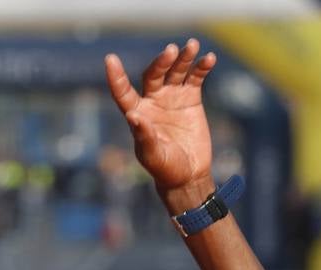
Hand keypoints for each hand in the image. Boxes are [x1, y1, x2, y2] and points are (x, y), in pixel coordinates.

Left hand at [105, 40, 216, 200]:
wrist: (189, 174)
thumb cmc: (165, 168)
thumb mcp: (153, 155)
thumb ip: (144, 136)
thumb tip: (133, 116)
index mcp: (137, 114)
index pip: (123, 92)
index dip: (116, 77)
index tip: (110, 59)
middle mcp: (152, 101)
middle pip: (154, 74)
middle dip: (161, 62)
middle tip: (171, 51)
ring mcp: (172, 97)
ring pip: (175, 71)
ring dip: (183, 58)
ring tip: (192, 45)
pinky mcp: (191, 98)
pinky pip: (195, 77)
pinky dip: (201, 67)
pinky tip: (209, 58)